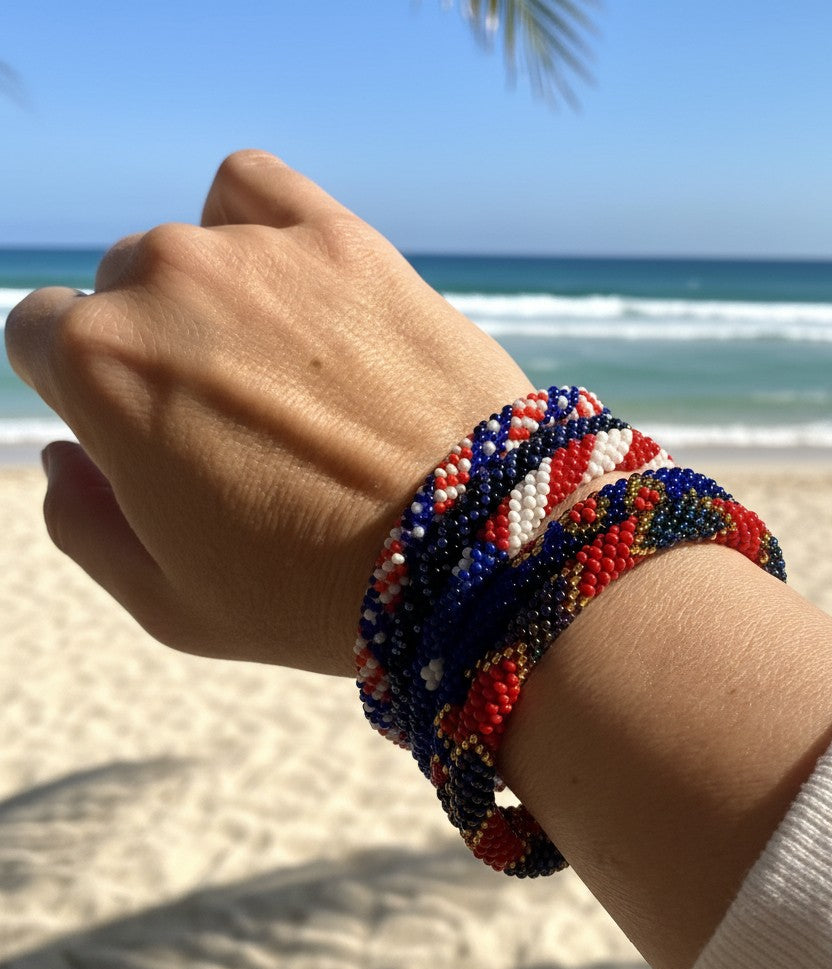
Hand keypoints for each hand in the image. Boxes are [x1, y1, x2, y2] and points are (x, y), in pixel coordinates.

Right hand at [5, 150, 531, 672]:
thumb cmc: (317, 594)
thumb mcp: (169, 602)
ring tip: (288, 371)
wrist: (476, 552)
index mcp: (97, 365)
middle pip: (122, 293)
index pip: (40, 337)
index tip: (146, 429)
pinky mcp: (345, 239)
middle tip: (237, 420)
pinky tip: (292, 283)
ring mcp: (259, 252)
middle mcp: (163, 282)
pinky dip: (256, 227)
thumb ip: (84, 524)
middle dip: (157, 350)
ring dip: (214, 300)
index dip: (89, 392)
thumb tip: (62, 456)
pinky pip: (257, 191)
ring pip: (191, 251)